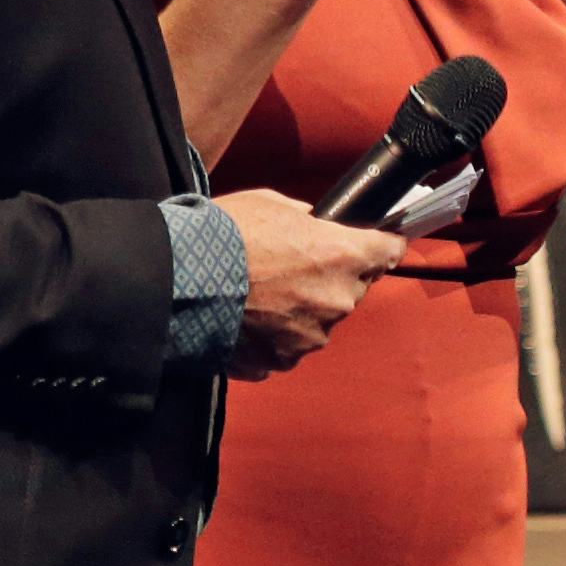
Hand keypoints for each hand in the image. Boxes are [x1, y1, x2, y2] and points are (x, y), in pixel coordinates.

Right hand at [217, 189, 401, 373]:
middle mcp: (337, 300)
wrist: (176, 281)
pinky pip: (290, 345)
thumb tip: (316, 224)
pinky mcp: (284, 360)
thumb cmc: (223, 235)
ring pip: (322, 319)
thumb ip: (307, 218)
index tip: (382, 244)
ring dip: (303, 309)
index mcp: (342, 255)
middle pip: (353, 288)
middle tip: (293, 266)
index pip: (389, 251)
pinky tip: (249, 318)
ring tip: (262, 294)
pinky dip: (276, 334)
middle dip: (333, 277)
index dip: (384, 245)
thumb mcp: (271, 205)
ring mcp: (313, 335)